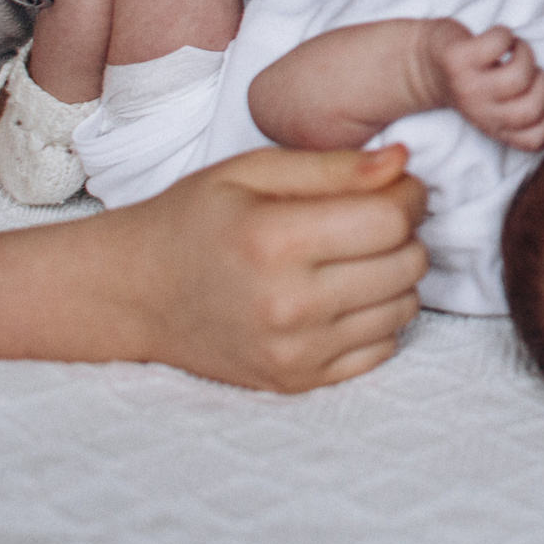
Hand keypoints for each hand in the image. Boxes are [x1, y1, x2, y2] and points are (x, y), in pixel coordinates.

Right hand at [112, 143, 430, 391]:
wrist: (136, 294)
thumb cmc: (193, 220)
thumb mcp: (252, 171)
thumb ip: (332, 165)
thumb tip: (402, 161)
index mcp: (273, 241)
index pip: (389, 220)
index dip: (407, 195)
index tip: (395, 185)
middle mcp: (287, 305)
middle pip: (405, 264)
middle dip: (405, 232)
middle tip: (376, 217)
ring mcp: (294, 352)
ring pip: (403, 307)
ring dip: (396, 275)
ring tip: (357, 254)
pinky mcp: (299, 382)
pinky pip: (382, 348)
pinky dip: (378, 317)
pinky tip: (345, 294)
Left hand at [433, 23, 543, 150]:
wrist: (415, 63)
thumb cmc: (468, 79)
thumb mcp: (491, 106)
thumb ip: (517, 108)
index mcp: (494, 127)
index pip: (536, 140)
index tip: (536, 94)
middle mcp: (481, 112)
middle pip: (532, 108)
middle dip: (543, 82)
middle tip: (525, 69)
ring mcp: (468, 87)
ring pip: (520, 76)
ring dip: (526, 54)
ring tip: (513, 50)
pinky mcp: (459, 59)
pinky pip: (499, 43)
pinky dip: (505, 34)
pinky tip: (497, 38)